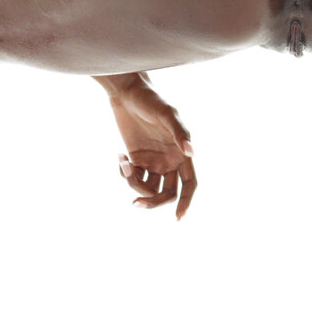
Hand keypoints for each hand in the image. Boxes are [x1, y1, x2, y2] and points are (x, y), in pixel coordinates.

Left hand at [102, 74, 196, 218]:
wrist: (127, 93)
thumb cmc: (151, 101)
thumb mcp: (166, 114)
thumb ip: (179, 133)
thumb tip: (191, 153)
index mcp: (182, 154)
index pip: (189, 184)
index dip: (186, 202)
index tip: (178, 218)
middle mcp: (169, 162)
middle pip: (167, 194)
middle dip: (152, 202)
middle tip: (136, 204)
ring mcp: (152, 162)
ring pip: (147, 189)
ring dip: (134, 184)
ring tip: (123, 164)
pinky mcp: (136, 160)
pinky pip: (132, 178)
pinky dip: (124, 174)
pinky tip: (120, 157)